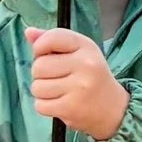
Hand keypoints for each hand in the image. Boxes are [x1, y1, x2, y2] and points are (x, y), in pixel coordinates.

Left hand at [25, 24, 128, 141]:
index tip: (44, 54)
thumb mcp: (79, 53)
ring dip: (42, 92)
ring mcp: (79, 87)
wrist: (113, 110)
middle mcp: (85, 64)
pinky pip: (39, 105)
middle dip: (40, 74)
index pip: (53, 37)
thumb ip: (54, 41)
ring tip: (58, 92)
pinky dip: (44, 106)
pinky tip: (59, 104)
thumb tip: (28, 32)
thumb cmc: (91, 77)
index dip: (40, 46)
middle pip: (39, 65)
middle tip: (56, 78)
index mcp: (87, 46)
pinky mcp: (71, 108)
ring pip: (37, 87)